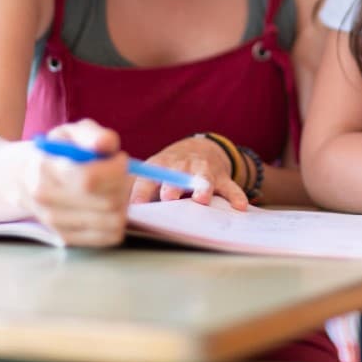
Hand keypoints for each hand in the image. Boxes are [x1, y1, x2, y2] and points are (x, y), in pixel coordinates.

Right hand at [22, 119, 129, 246]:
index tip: (119, 158)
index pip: (91, 179)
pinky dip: (118, 221)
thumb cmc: (57, 151)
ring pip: (111, 221)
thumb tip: (107, 143)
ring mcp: (54, 221)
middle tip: (121, 174)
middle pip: (107, 202)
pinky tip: (109, 205)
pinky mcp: (64, 238)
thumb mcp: (72, 132)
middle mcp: (46, 198)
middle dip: (124, 185)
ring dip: (124, 204)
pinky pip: (107, 236)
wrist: (23, 177)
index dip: (116, 169)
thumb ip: (92, 134)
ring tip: (115, 188)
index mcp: (46, 168)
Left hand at [131, 135, 247, 209]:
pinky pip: (230, 187)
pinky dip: (236, 196)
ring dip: (202, 187)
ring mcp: (204, 170)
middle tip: (168, 197)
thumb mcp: (155, 172)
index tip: (135, 205)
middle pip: (176, 176)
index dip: (141, 191)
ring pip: (204, 178)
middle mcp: (182, 166)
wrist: (201, 148)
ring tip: (201, 199)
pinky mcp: (222, 177)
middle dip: (172, 186)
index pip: (148, 178)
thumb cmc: (171, 169)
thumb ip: (143, 190)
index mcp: (160, 166)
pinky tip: (239, 206)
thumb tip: (122, 213)